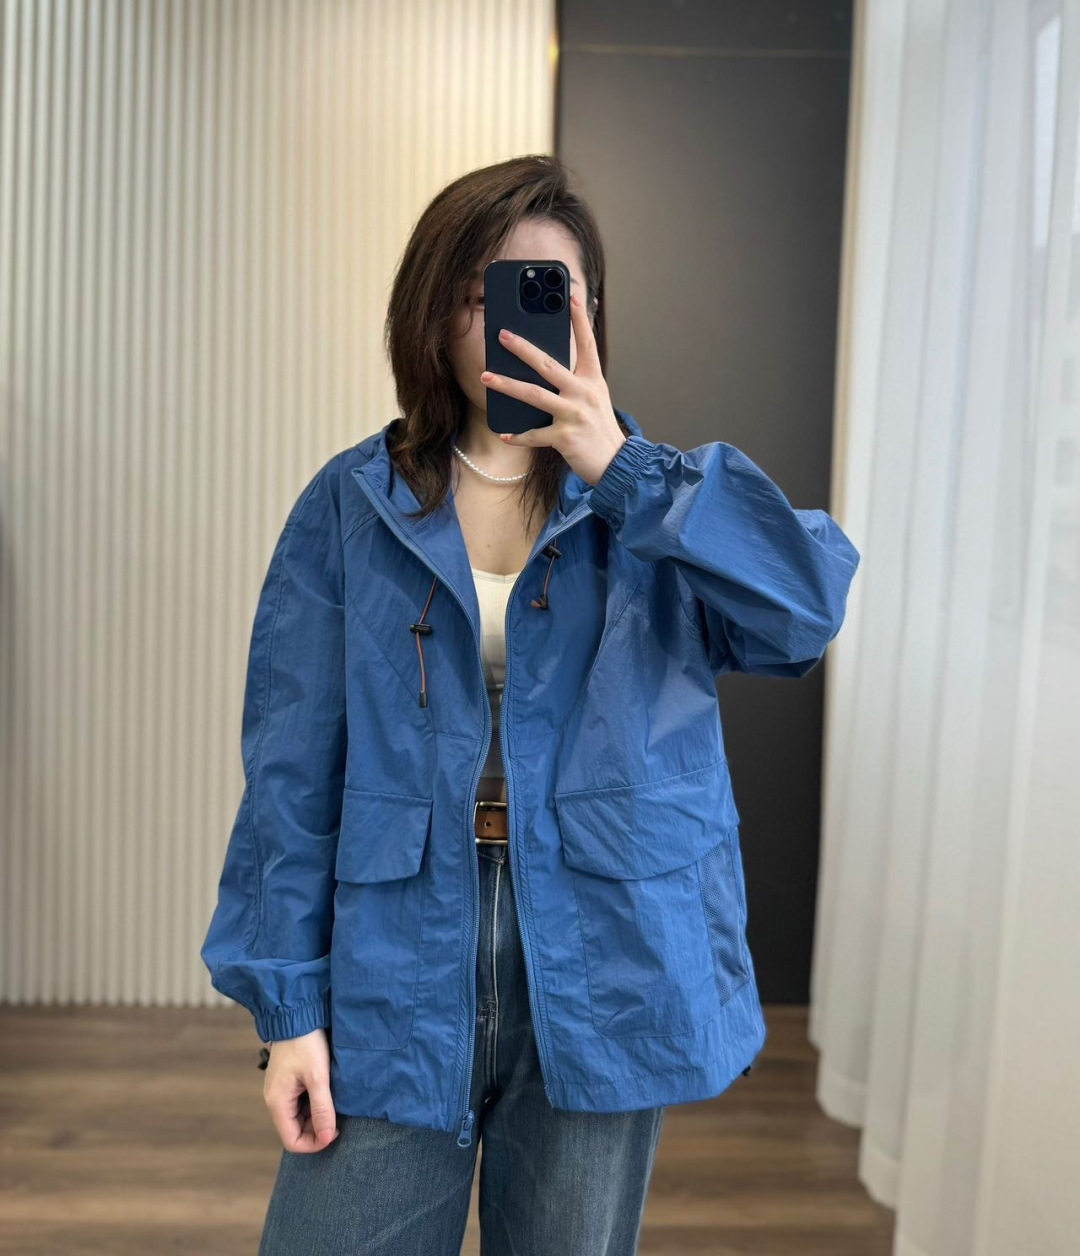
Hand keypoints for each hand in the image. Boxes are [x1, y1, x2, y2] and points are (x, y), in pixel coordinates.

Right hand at [263, 1029, 339, 1152]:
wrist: (297, 1013)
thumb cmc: (307, 1043)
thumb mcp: (318, 1076)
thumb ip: (322, 1108)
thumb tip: (327, 1138)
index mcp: (278, 1102)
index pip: (292, 1141)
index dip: (315, 1143)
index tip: (336, 1131)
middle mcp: (276, 1100)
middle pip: (296, 1130)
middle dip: (318, 1128)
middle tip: (339, 1113)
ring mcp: (281, 1090)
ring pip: (300, 1116)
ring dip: (317, 1114)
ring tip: (335, 1099)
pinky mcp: (288, 1081)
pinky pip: (300, 1102)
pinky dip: (314, 1102)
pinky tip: (328, 1090)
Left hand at [480, 291, 627, 485]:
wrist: (615, 463)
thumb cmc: (599, 429)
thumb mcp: (595, 398)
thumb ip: (576, 381)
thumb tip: (546, 366)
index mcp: (592, 380)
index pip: (587, 344)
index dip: (580, 320)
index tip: (571, 296)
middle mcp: (584, 393)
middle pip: (548, 365)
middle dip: (523, 348)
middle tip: (502, 335)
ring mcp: (574, 415)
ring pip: (535, 395)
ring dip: (507, 385)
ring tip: (486, 377)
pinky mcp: (565, 438)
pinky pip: (535, 434)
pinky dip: (518, 435)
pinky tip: (504, 433)